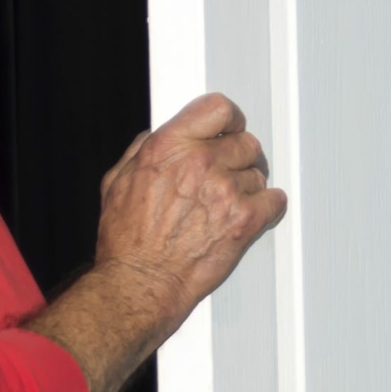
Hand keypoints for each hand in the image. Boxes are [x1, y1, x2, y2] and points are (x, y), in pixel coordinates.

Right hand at [23, 95, 287, 391]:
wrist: (141, 282)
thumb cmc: (126, 241)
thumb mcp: (116, 182)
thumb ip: (142, 151)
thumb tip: (159, 137)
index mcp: (168, 147)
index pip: (218, 109)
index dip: (228, 120)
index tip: (230, 128)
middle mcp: (199, 162)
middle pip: (245, 142)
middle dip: (237, 158)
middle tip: (226, 176)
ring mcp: (225, 190)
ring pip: (258, 173)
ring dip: (247, 187)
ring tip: (225, 207)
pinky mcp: (244, 219)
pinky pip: (274, 200)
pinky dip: (266, 208)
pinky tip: (247, 216)